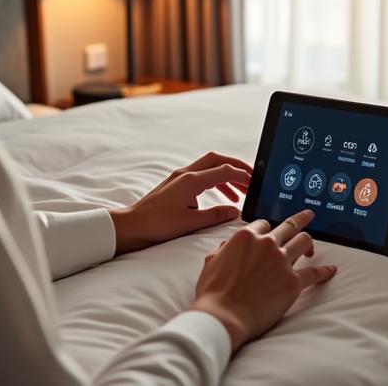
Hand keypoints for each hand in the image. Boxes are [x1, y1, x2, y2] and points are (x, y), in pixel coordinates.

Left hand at [109, 152, 251, 254]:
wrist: (132, 226)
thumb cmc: (156, 224)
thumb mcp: (190, 222)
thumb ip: (216, 215)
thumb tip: (235, 212)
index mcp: (190, 181)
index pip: (223, 170)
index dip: (242, 175)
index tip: (255, 181)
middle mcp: (185, 174)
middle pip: (217, 160)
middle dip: (236, 167)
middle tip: (251, 178)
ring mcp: (179, 177)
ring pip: (209, 168)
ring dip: (226, 176)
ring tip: (239, 193)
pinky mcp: (175, 184)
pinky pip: (200, 176)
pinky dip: (214, 182)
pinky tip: (220, 197)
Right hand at [190, 209, 336, 352]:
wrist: (224, 317)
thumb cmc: (213, 293)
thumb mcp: (211, 263)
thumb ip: (223, 250)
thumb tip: (228, 246)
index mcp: (245, 237)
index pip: (263, 225)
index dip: (268, 229)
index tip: (271, 232)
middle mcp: (266, 244)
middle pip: (289, 227)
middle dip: (300, 219)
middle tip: (308, 215)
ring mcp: (282, 261)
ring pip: (304, 242)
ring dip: (309, 243)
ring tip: (312, 248)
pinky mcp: (293, 282)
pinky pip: (315, 272)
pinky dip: (324, 271)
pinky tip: (330, 270)